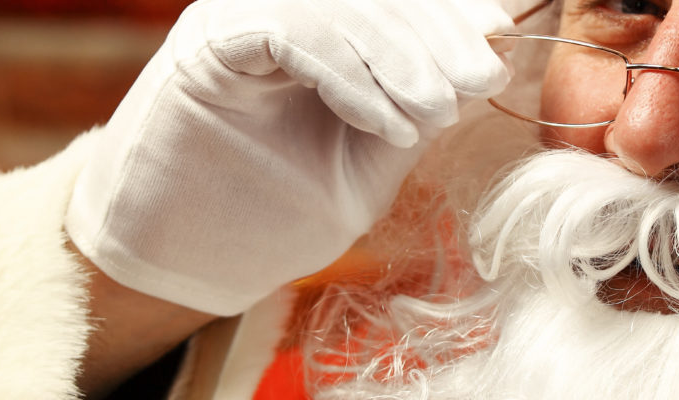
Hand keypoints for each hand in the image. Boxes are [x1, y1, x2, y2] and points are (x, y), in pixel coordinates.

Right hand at [65, 0, 513, 315]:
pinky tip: (381, 120)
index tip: (494, 42)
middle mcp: (277, 8)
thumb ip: (417, 108)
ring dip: (397, 56)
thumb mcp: (370, 159)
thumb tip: (484, 61)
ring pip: (337, 4)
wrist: (184, 262)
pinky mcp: (208, 46)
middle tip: (477, 79)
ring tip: (433, 111)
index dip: (448, 10)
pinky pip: (288, 30)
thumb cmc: (274, 211)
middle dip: (435, 31)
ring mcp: (239, 18)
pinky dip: (345, 73)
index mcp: (318, 26)